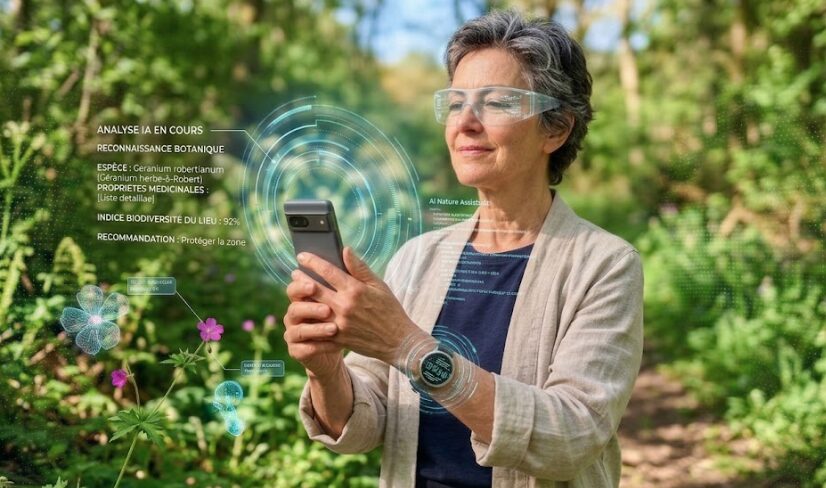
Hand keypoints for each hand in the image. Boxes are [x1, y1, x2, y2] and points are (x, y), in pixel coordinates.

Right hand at [283, 279, 343, 378]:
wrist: (347, 344)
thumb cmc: (349, 314)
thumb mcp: (352, 294)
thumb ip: (349, 273)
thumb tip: (347, 249)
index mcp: (304, 297)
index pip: (297, 287)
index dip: (302, 284)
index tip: (314, 284)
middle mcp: (296, 314)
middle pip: (295, 307)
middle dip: (309, 307)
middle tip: (327, 309)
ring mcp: (294, 332)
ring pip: (297, 329)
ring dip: (315, 329)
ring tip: (334, 329)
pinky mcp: (298, 350)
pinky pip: (303, 349)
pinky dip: (317, 347)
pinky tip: (333, 346)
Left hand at [294, 247, 426, 364]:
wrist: (398, 340)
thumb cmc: (390, 309)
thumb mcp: (379, 285)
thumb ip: (359, 268)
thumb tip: (345, 250)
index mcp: (355, 290)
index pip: (328, 271)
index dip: (312, 262)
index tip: (302, 256)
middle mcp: (345, 306)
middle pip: (315, 289)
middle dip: (301, 279)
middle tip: (294, 273)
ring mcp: (340, 324)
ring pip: (312, 310)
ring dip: (301, 300)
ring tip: (295, 293)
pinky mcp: (339, 339)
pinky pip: (317, 331)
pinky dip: (307, 324)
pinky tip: (300, 317)